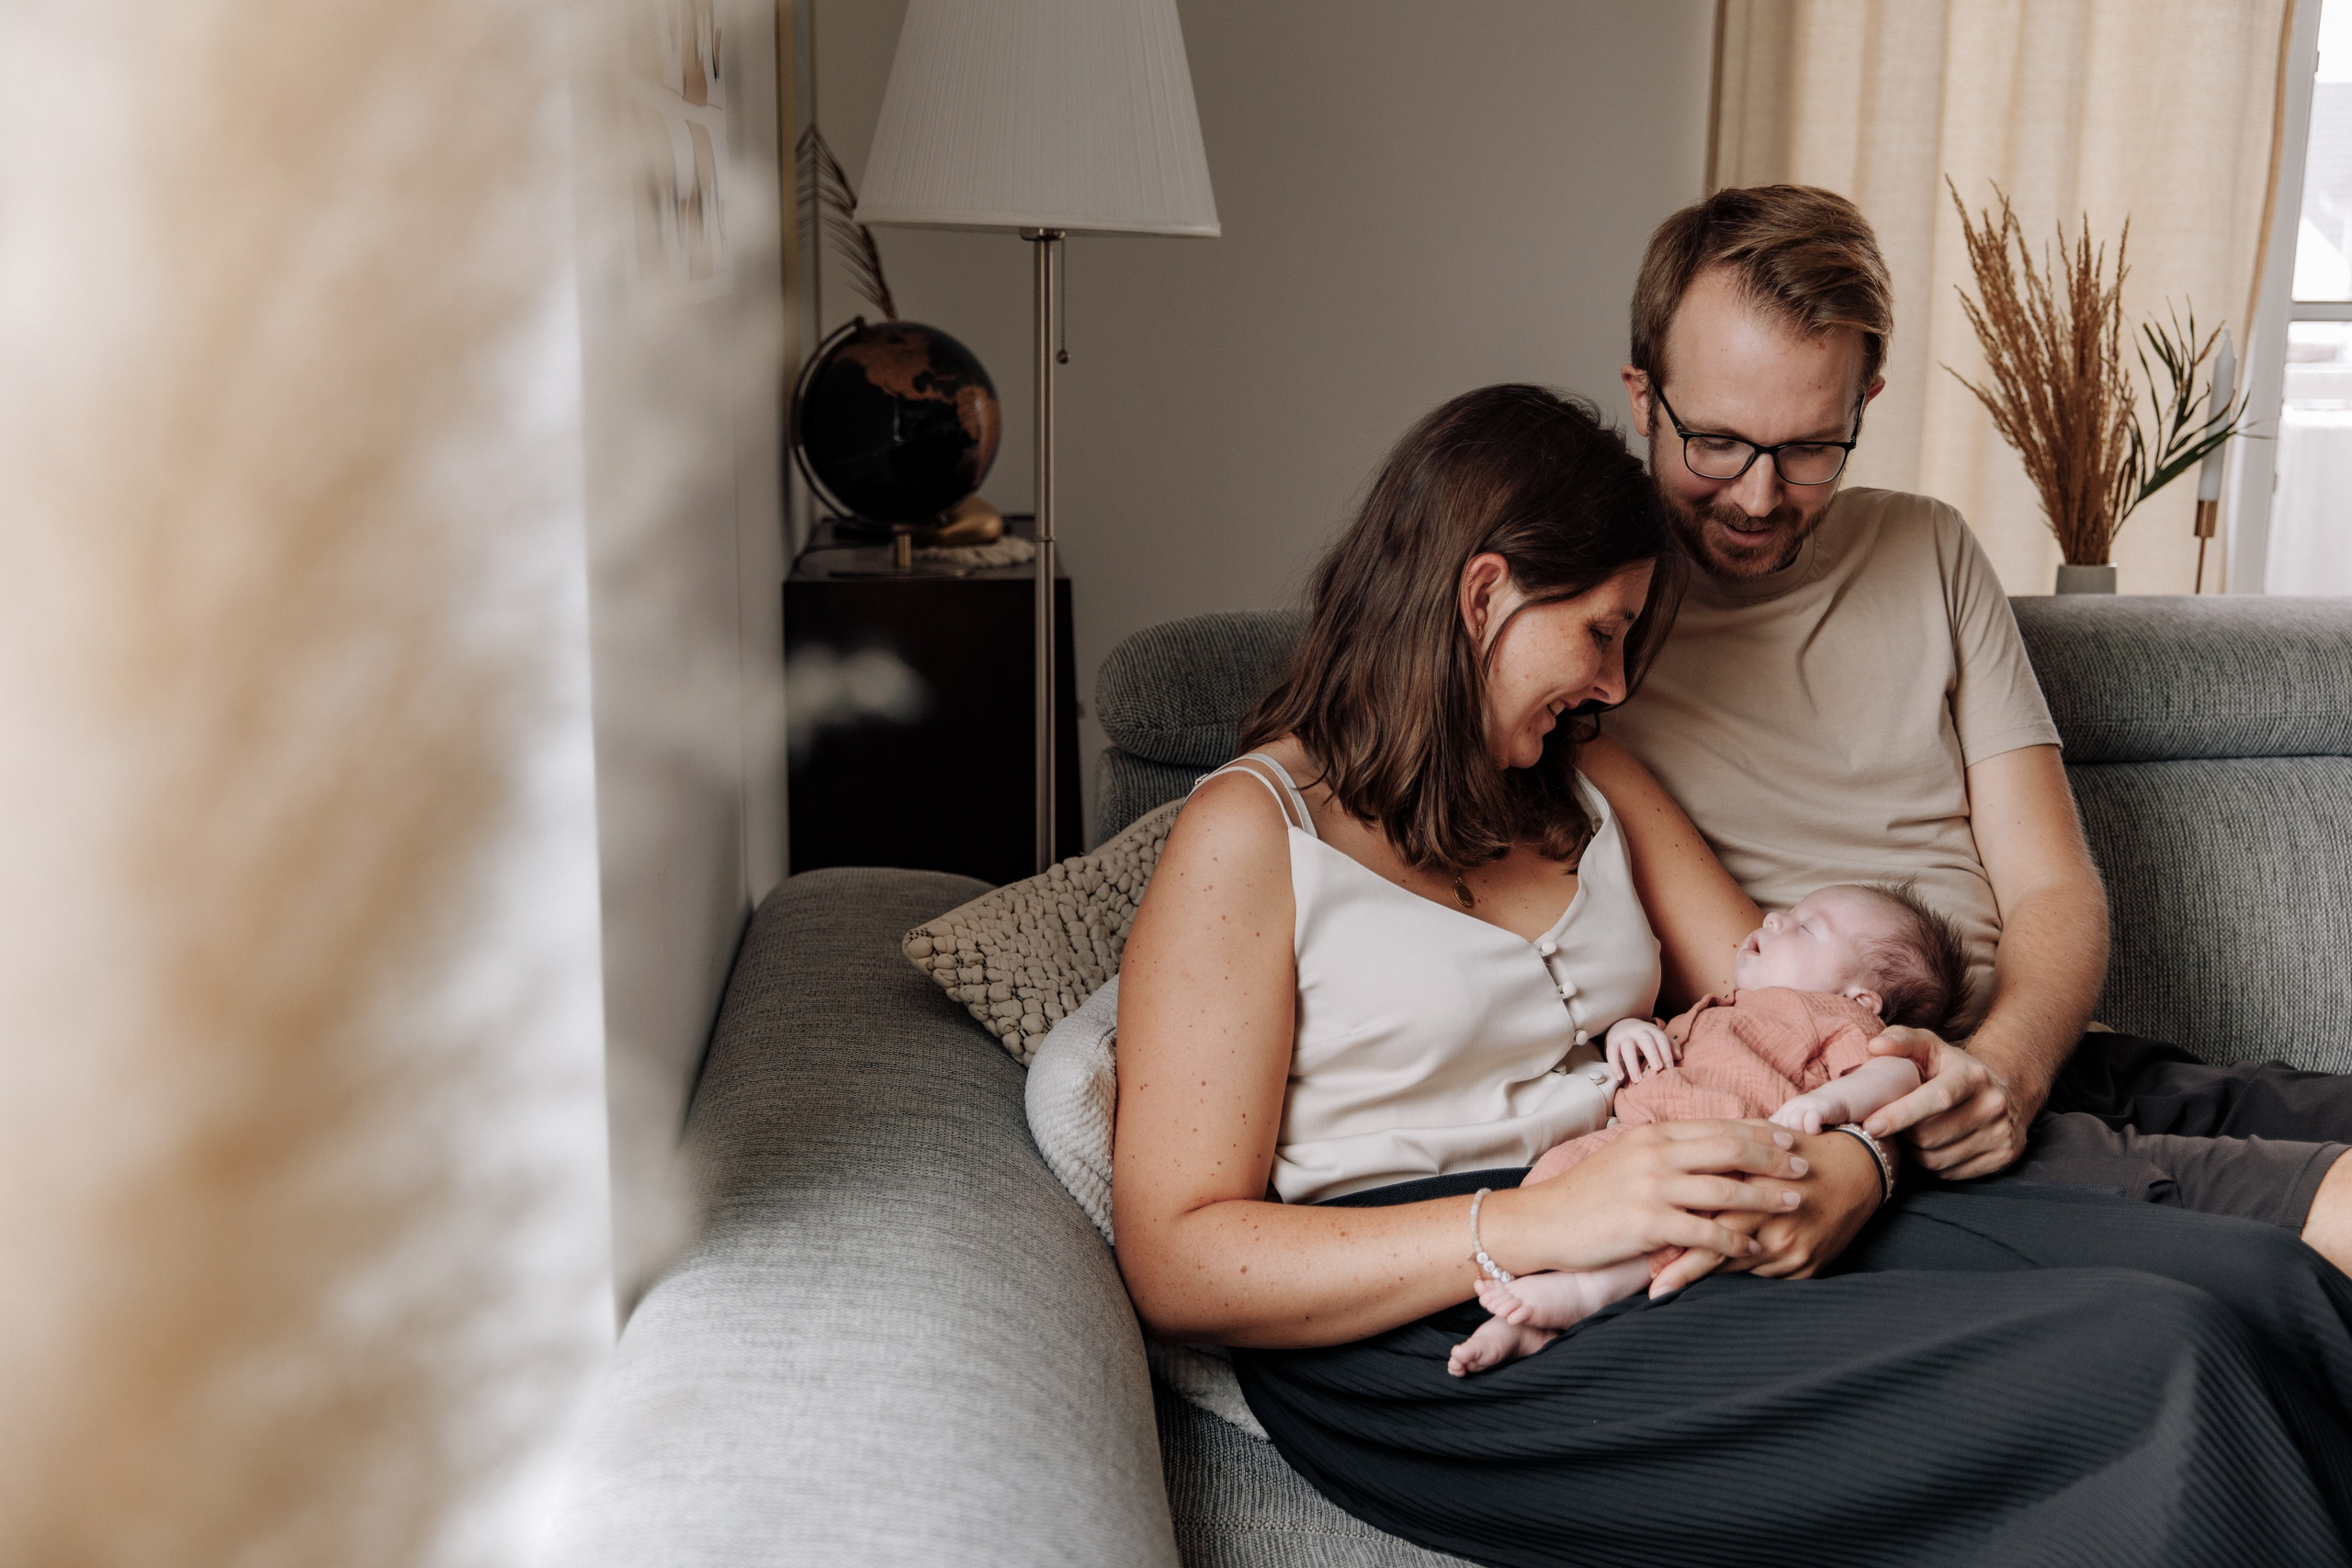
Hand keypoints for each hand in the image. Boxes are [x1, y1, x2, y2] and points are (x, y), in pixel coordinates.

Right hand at [1486, 1120, 1810, 1277]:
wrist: (1542, 1221)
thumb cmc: (1587, 1194)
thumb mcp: (1626, 1157)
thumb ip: (1666, 1152)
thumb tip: (1707, 1150)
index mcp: (1653, 1134)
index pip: (1720, 1126)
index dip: (1761, 1130)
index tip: (1793, 1135)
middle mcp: (1655, 1154)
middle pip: (1731, 1148)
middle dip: (1775, 1156)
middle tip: (1806, 1164)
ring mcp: (1651, 1187)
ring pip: (1726, 1188)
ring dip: (1767, 1196)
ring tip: (1795, 1201)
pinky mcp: (1646, 1223)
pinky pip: (1704, 1231)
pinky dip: (1735, 1240)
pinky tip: (1755, 1247)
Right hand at [1606, 1017, 1674, 1081]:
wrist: (1622, 1025)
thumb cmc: (1644, 1037)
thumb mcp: (1657, 1038)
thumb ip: (1669, 1046)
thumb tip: (1679, 1057)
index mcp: (1652, 1031)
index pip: (1661, 1040)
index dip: (1666, 1053)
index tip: (1669, 1068)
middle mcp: (1638, 1032)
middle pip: (1646, 1041)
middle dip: (1652, 1054)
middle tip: (1657, 1068)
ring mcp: (1624, 1037)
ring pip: (1627, 1049)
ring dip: (1632, 1065)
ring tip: (1637, 1080)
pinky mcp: (1611, 1042)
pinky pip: (1611, 1054)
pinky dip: (1615, 1065)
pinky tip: (1620, 1077)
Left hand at [1650, 1128, 1880, 1292]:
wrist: (1857, 1170)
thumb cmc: (1796, 1153)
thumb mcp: (1758, 1148)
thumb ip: (1719, 1157)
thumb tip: (1672, 1167)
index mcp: (1759, 1188)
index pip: (1711, 1223)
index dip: (1680, 1245)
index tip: (1649, 1263)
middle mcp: (1778, 1223)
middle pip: (1723, 1254)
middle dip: (1687, 1273)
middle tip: (1655, 1290)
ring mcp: (1794, 1249)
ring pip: (1741, 1268)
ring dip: (1709, 1273)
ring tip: (1671, 1285)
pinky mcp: (1808, 1267)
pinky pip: (1765, 1277)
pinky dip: (1741, 1275)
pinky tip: (1719, 1281)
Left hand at [1863, 1028, 2039, 1179]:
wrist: (2006, 1091)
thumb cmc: (1954, 1069)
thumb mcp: (1931, 1047)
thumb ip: (1901, 1041)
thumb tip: (1875, 1047)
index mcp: (1972, 1076)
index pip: (1936, 1099)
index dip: (1901, 1114)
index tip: (1871, 1124)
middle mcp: (1992, 1105)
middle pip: (1930, 1136)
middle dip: (1903, 1134)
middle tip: (1893, 1124)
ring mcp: (2001, 1133)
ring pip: (1937, 1159)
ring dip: (1915, 1151)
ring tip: (1913, 1133)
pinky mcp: (2003, 1157)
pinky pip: (1951, 1173)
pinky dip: (1934, 1164)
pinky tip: (1934, 1146)